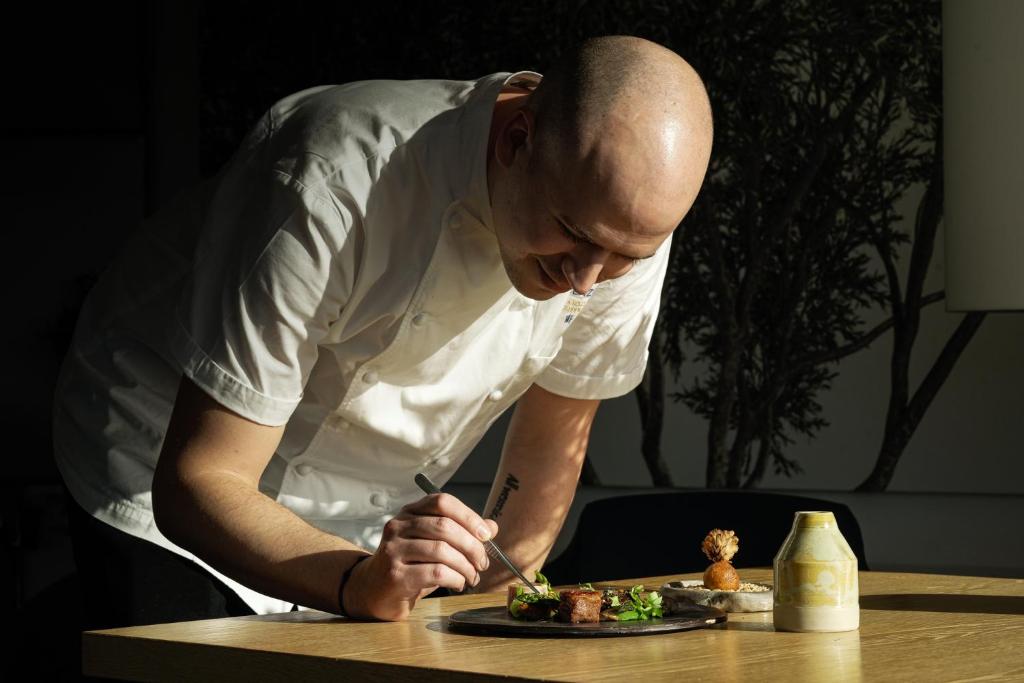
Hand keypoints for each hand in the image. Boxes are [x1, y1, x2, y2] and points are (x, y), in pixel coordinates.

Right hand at [342, 493, 499, 620]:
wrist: (373, 591)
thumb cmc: (410, 565)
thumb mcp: (435, 544)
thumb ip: (462, 533)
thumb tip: (491, 527)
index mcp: (410, 512)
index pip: (442, 502)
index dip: (468, 516)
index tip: (486, 534)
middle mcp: (398, 526)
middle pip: (444, 526)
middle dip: (472, 546)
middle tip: (482, 563)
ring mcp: (393, 550)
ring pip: (442, 551)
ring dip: (466, 566)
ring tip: (472, 577)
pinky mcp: (395, 575)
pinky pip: (436, 573)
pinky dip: (455, 579)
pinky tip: (458, 584)